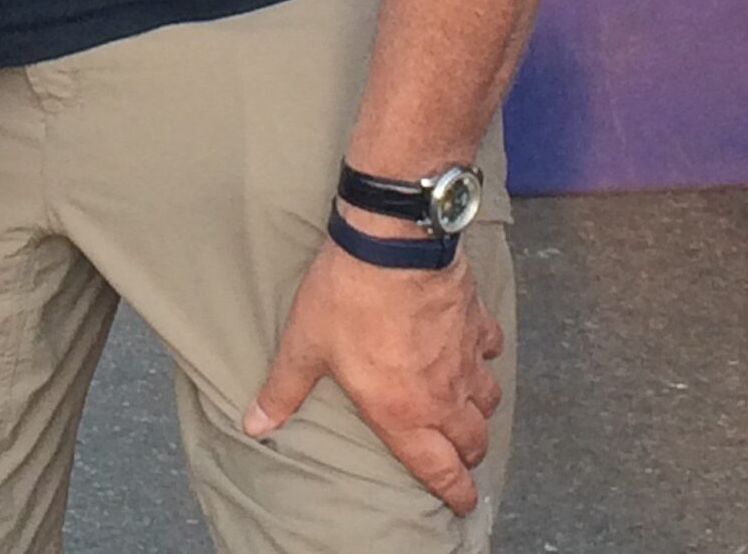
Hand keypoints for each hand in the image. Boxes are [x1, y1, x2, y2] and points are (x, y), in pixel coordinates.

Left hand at [243, 237, 504, 513]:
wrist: (391, 244)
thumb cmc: (347, 297)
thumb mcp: (305, 345)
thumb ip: (284, 390)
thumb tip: (255, 424)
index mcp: (404, 413)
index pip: (441, 471)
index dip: (456, 493)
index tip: (463, 502)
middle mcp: (442, 394)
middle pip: (473, 441)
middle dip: (468, 454)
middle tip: (459, 453)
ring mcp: (466, 357)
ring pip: (488, 398)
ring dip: (480, 408)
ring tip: (466, 406)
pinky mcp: (476, 320)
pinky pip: (492, 347)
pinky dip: (485, 353)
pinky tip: (473, 345)